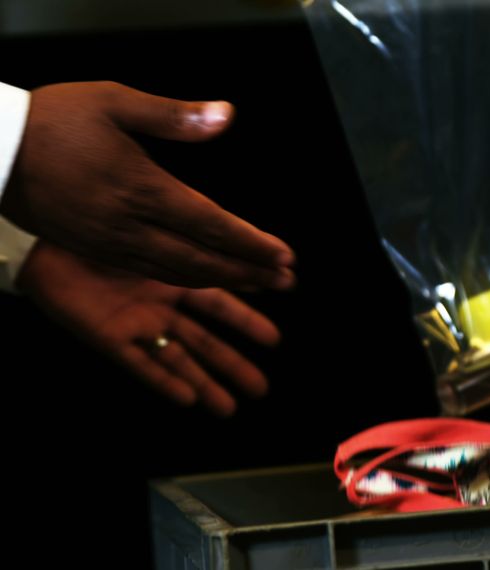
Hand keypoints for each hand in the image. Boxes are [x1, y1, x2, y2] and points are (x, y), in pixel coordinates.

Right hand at [0, 81, 294, 289]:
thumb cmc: (54, 120)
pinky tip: (204, 280)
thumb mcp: (114, 101)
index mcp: (143, 189)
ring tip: (257, 284)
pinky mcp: (94, 249)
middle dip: (247, 272)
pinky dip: (184, 281)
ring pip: (176, 273)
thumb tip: (226, 115)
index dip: (251, 244)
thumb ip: (175, 115)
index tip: (285, 255)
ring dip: (221, 281)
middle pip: (201, 260)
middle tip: (286, 280)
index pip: (212, 225)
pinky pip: (149, 273)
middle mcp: (130, 226)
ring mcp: (111, 243)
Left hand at [18, 241, 280, 416]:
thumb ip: (204, 248)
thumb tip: (254, 249)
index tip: (275, 339)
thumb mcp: (161, 236)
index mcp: (173, 279)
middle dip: (232, 366)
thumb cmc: (102, 229)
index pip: (220, 305)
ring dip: (204, 384)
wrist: (49, 240)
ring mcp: (136, 325)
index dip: (247, 322)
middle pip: (204, 342)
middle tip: (261, 388)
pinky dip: (163, 382)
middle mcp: (159, 307)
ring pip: (178, 360)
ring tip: (229, 408)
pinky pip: (140, 365)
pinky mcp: (109, 338)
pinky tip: (186, 399)